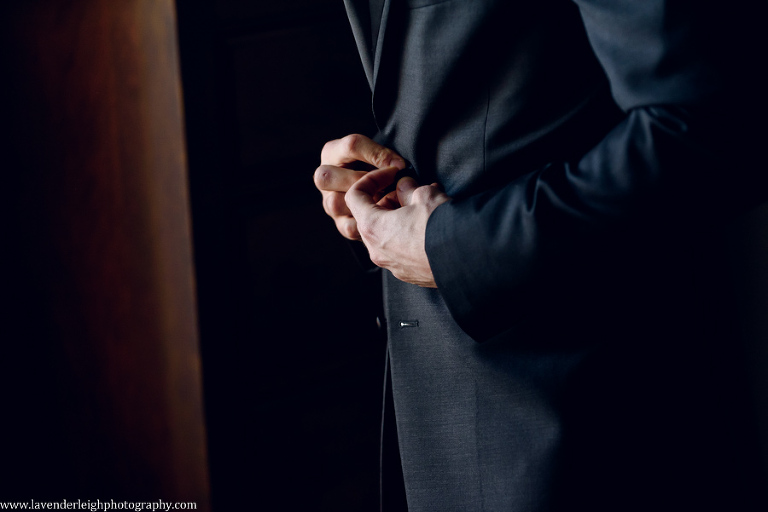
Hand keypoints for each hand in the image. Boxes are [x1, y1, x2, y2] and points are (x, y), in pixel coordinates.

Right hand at [314, 134, 405, 239]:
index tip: (399, 164)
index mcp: (332, 152)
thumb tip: (399, 167)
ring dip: (363, 203)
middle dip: (359, 179)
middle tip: (384, 183)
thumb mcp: (379, 152)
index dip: (378, 155)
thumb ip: (384, 155)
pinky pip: (349, 227)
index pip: (351, 146)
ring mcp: (331, 203)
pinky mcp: (342, 224)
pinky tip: (384, 216)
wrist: (382, 185)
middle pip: (326, 176)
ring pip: (335, 203)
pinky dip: (368, 223)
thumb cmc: (379, 164)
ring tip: (386, 200)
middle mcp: (325, 178)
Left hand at [346, 167, 450, 287]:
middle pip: (370, 217)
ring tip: (425, 206)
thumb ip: (408, 188)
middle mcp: (377, 251)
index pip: (354, 196)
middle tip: (410, 191)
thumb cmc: (443, 227)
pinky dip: (408, 235)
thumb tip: (405, 187)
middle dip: (388, 199)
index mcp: (373, 228)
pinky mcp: (408, 274)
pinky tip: (429, 225)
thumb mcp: (425, 195)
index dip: (371, 179)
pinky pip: (400, 250)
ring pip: (386, 235)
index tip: (390, 174)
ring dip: (399, 217)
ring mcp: (393, 266)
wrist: (467, 258)